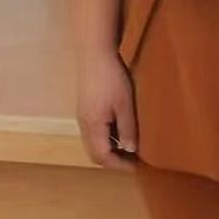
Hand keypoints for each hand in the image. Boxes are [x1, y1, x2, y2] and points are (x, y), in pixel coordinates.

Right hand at [76, 50, 139, 170]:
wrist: (94, 53)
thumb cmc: (111, 77)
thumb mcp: (125, 104)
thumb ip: (127, 129)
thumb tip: (130, 150)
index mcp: (92, 126)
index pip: (102, 157)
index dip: (119, 165)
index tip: (136, 166)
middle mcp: (83, 125)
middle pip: (94, 154)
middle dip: (113, 161)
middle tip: (132, 160)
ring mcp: (82, 116)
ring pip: (93, 143)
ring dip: (109, 149)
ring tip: (128, 146)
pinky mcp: (84, 108)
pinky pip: (92, 132)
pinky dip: (105, 138)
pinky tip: (119, 129)